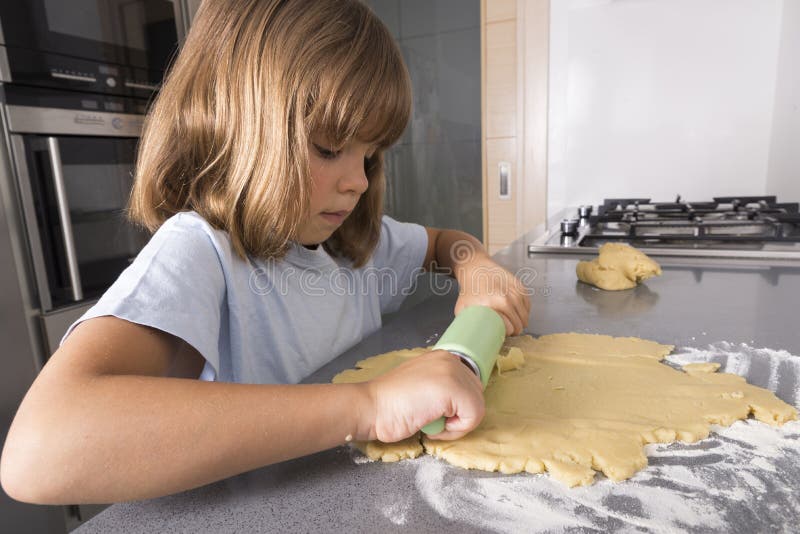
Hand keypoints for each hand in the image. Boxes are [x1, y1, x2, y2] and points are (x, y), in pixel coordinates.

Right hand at [363, 350, 484, 441]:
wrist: (371, 407)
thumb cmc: (390, 404)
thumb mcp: (422, 386)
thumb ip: (442, 387)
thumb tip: (462, 404)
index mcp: (443, 357)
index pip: (470, 385)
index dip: (457, 406)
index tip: (436, 412)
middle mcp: (450, 359)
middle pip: (477, 396)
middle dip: (459, 415)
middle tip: (434, 421)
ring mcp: (452, 372)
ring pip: (478, 407)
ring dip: (457, 425)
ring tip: (432, 424)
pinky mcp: (453, 388)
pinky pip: (473, 416)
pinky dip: (455, 430)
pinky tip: (433, 426)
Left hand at [453, 253, 530, 335]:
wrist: (476, 267)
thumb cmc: (469, 289)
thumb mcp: (462, 308)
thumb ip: (467, 324)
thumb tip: (471, 338)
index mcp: (494, 306)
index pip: (510, 329)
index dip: (506, 334)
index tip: (502, 334)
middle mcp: (507, 299)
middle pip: (519, 324)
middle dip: (514, 330)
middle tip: (506, 329)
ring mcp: (515, 292)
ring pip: (525, 316)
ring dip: (520, 321)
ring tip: (511, 322)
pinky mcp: (521, 287)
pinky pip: (528, 306)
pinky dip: (524, 311)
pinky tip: (515, 312)